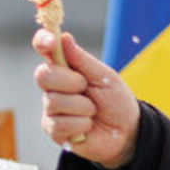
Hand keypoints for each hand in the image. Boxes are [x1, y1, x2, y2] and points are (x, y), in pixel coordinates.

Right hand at [34, 29, 139, 169]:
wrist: (126, 132)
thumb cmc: (116, 101)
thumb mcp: (104, 77)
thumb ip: (83, 60)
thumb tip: (64, 37)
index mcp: (66, 68)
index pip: (46, 49)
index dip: (43, 41)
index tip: (51, 41)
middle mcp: (54, 87)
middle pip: (43, 75)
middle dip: (70, 81)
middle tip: (86, 88)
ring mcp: (51, 109)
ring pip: (54, 101)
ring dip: (83, 107)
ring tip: (93, 111)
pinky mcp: (53, 130)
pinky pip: (59, 124)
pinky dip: (81, 124)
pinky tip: (88, 126)